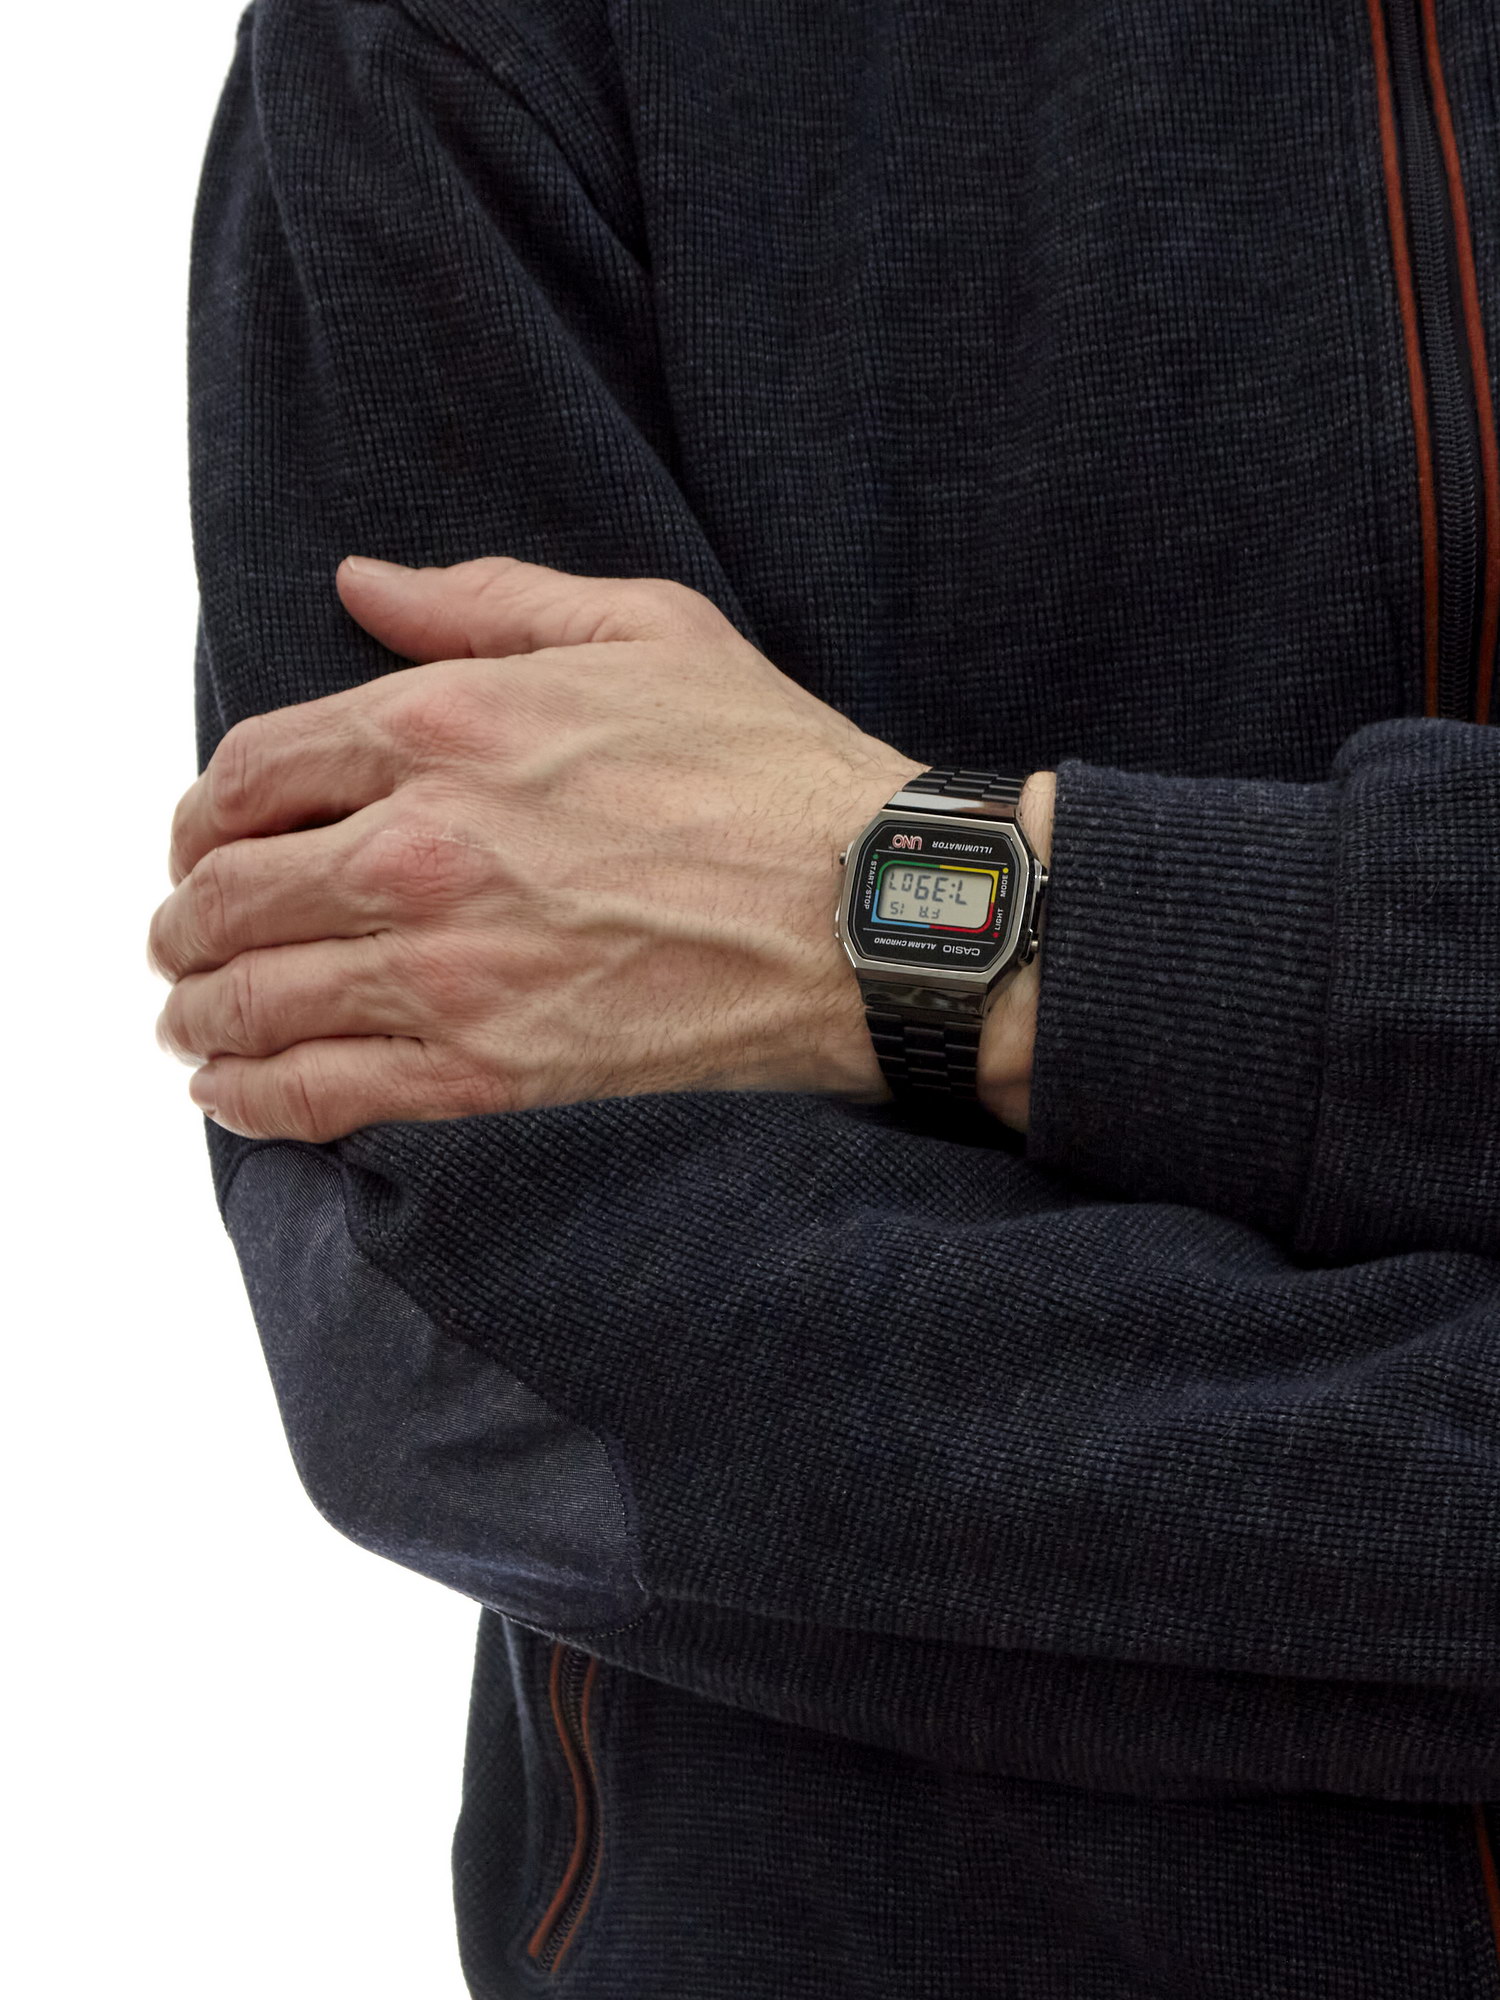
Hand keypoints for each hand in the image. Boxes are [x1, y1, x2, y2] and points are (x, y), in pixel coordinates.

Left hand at [149, 555, 927, 1140]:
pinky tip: (232, 1094)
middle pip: (226, 891)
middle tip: (184, 938)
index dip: (204, 811)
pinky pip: (320, 1096)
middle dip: (184, 918)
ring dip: (198, 1011)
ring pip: (253, 998)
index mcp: (446, 725)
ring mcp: (449, 968)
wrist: (873, 912)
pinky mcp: (490, 1071)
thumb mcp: (643, 628)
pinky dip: (252, 1099)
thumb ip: (483, 597)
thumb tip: (360, 584)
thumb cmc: (774, 767)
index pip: (250, 769)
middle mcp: (421, 847)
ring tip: (191, 1020)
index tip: (206, 839)